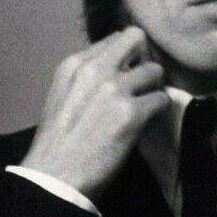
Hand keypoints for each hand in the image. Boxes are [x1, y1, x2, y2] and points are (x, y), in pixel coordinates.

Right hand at [21, 28, 168, 201]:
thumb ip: (86, 77)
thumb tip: (117, 68)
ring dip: (153, 89)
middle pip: (136, 38)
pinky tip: (146, 123)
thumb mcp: (62, 95)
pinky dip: (158, 112)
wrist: (54, 178)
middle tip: (143, 82)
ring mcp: (114, 90)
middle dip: (143, 58)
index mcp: (73, 65)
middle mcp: (94, 70)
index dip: (126, 56)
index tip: (127, 74)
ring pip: (155, 71)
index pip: (114, 39)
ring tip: (144, 107)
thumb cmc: (58, 142)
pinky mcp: (131, 114)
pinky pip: (162, 100)